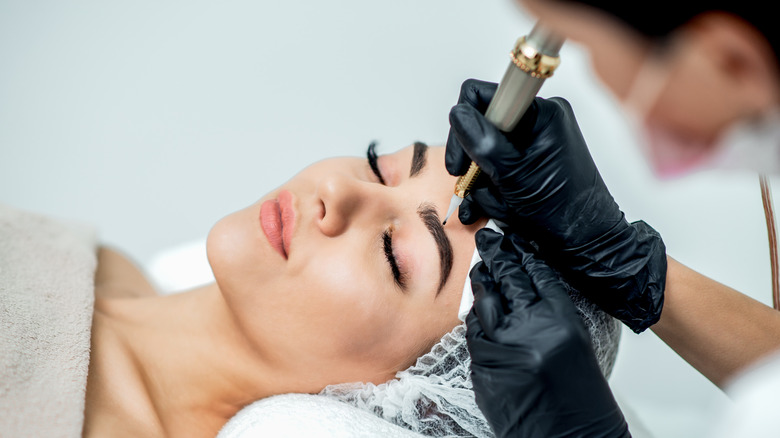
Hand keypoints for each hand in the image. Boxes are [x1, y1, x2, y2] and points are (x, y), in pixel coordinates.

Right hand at [446, 79, 666, 332]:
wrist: (586, 244)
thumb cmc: (563, 210)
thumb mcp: (514, 174)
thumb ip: (482, 141)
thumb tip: (457, 113)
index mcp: (541, 113)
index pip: (484, 96)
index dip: (464, 123)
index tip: (459, 159)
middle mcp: (537, 124)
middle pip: (480, 128)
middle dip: (473, 162)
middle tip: (467, 185)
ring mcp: (533, 147)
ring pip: (485, 155)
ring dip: (482, 185)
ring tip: (496, 207)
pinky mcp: (530, 168)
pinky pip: (497, 171)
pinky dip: (490, 192)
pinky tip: (492, 211)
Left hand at [466, 229, 629, 437]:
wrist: (569, 436)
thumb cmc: (579, 395)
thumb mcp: (574, 343)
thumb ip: (549, 313)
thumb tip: (524, 286)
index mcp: (561, 321)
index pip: (537, 274)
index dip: (523, 252)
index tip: (514, 239)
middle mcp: (530, 330)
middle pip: (508, 281)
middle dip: (497, 256)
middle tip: (489, 239)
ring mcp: (502, 348)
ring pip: (484, 304)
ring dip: (482, 284)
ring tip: (481, 269)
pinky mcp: (483, 366)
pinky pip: (474, 334)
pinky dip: (476, 320)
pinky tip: (478, 310)